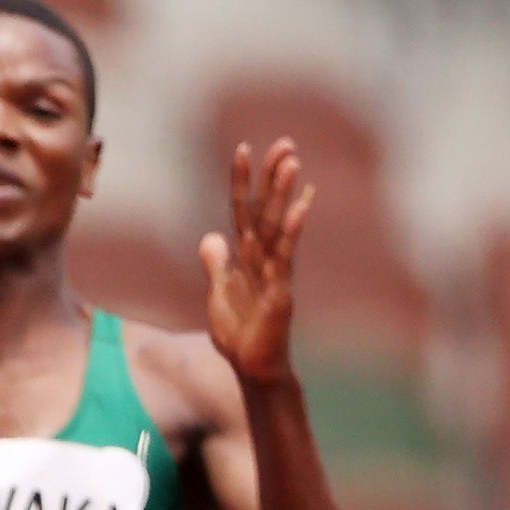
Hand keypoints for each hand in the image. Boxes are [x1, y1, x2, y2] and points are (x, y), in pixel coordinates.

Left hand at [200, 138, 313, 388]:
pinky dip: (291, 232)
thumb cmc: (240, 333)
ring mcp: (275, 273)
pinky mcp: (280, 292)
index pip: (243, 211)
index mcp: (247, 257)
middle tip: (285, 142)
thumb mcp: (220, 293)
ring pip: (277, 227)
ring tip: (292, 162)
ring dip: (284, 194)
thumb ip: (216, 264)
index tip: (243, 149)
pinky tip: (299, 207)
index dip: (242, 183)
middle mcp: (264, 258)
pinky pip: (285, 257)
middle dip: (273, 177)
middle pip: (266, 211)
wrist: (252, 366)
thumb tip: (210, 236)